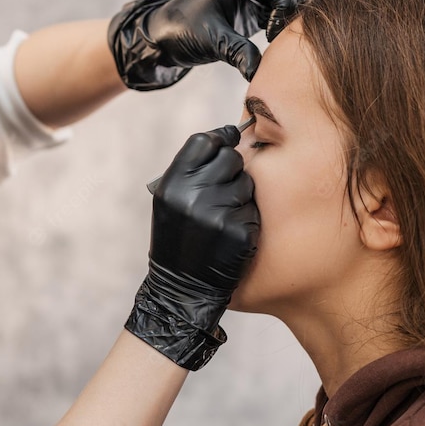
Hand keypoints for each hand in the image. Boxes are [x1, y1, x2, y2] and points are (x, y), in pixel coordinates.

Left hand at [108, 0, 310, 89]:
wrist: (164, 36)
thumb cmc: (182, 30)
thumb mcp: (210, 41)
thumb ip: (236, 52)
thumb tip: (258, 71)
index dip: (285, 6)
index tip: (272, 34)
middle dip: (296, 4)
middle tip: (284, 34)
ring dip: (293, 13)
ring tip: (280, 39)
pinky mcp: (254, 13)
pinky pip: (281, 10)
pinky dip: (285, 23)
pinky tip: (276, 44)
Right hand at [125, 125, 259, 369]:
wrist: (180, 289)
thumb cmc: (178, 239)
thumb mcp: (170, 202)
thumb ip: (192, 171)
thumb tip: (227, 136)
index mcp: (173, 184)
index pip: (204, 141)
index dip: (218, 141)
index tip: (226, 145)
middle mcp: (193, 195)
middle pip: (231, 158)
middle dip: (232, 171)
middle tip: (222, 192)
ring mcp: (217, 213)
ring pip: (247, 184)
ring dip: (241, 197)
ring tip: (222, 218)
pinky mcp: (238, 232)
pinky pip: (254, 210)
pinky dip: (247, 220)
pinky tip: (231, 235)